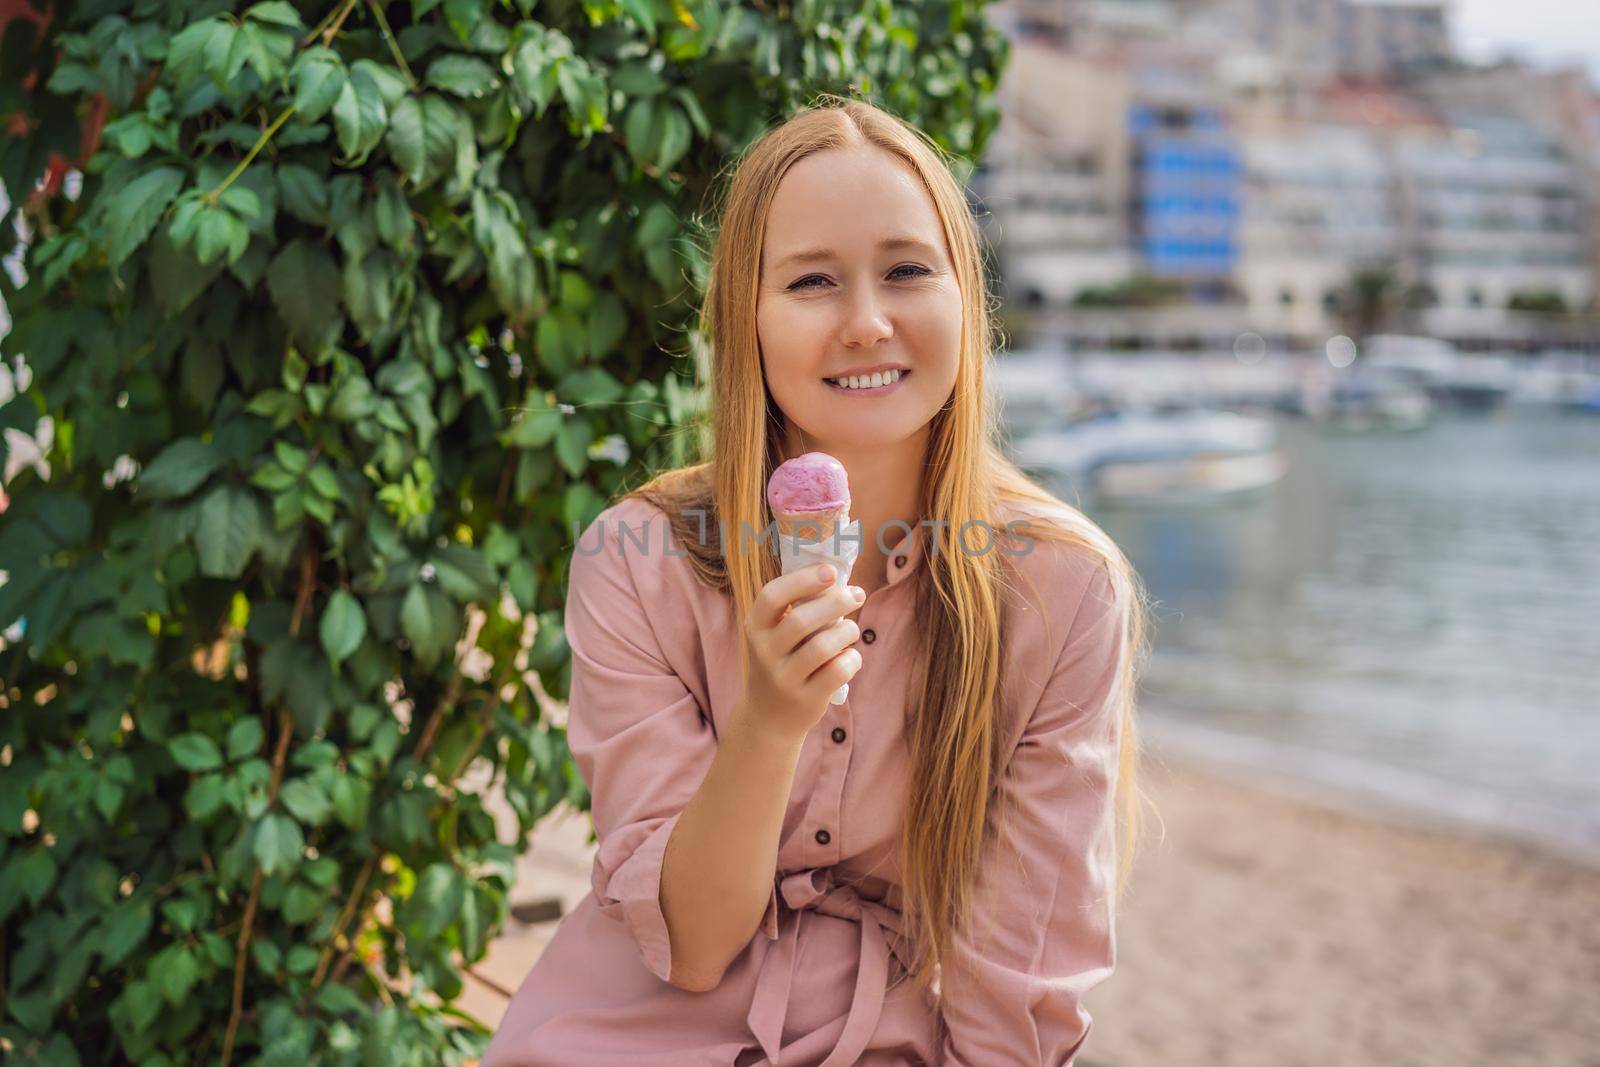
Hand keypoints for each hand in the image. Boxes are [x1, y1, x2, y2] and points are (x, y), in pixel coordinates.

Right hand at [737, 563, 864, 741]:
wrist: (768, 717)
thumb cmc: (782, 661)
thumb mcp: (774, 635)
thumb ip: (797, 609)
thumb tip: (837, 578)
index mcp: (755, 627)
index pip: (772, 596)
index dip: (803, 580)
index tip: (830, 571)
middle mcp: (764, 652)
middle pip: (801, 620)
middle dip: (836, 602)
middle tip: (858, 594)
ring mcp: (783, 678)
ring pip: (823, 647)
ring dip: (848, 631)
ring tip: (852, 629)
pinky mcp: (806, 699)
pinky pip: (837, 672)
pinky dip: (852, 659)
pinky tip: (850, 656)